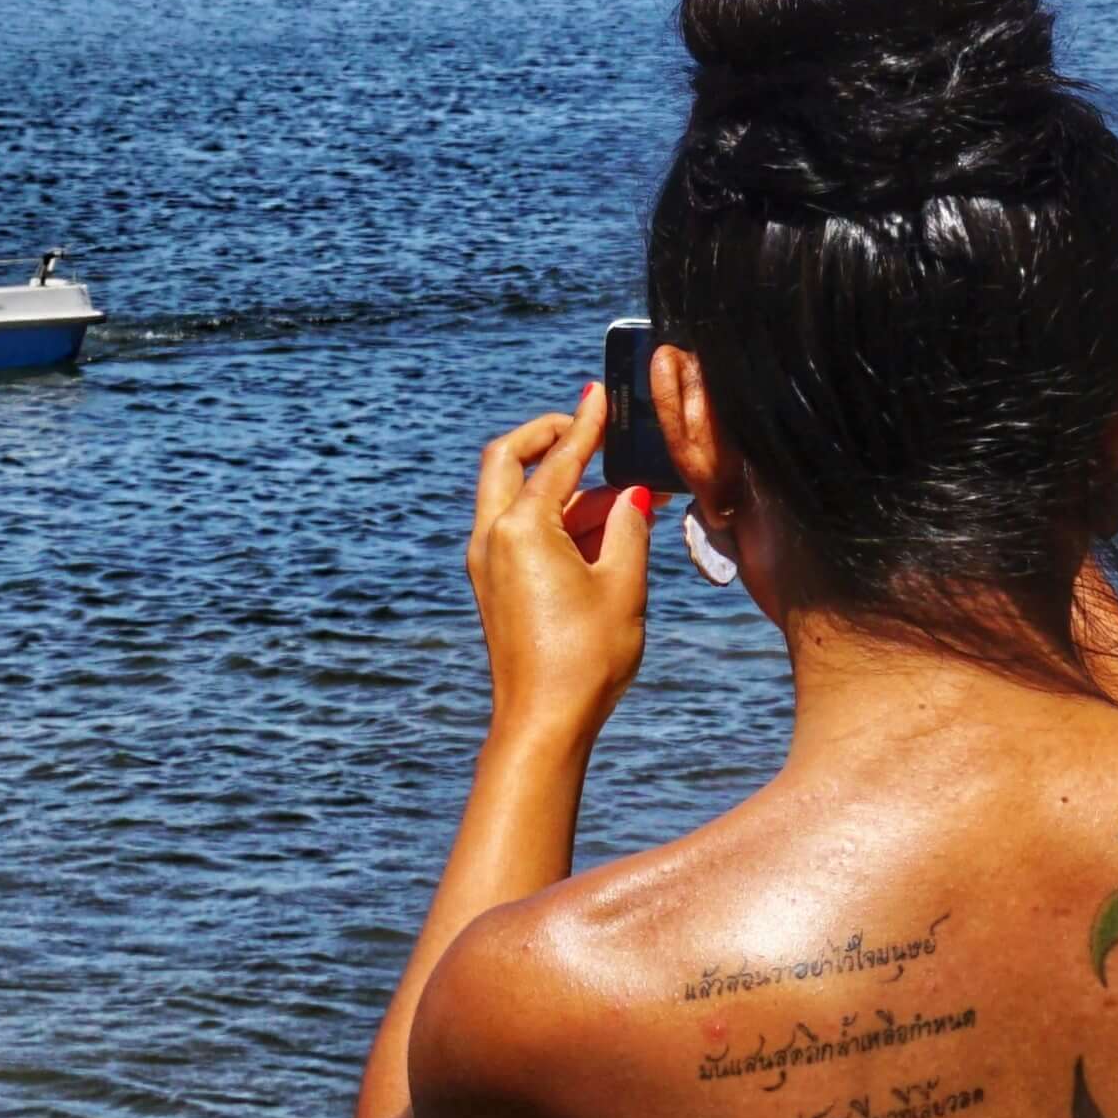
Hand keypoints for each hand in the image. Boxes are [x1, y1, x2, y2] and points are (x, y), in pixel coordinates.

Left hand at [466, 390, 651, 745]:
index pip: (558, 458)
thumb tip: (630, 495)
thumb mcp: (622, 585)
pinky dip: (550, 517)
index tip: (599, 395)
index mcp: (522, 528)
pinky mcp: (493, 584)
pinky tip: (597, 529)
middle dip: (545, 438)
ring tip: (619, 495)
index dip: (586, 425)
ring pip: (512, 496)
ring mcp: (487, 561)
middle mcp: (492, 537)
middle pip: (507, 460)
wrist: (543, 722)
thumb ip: (626, 527)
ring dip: (558, 486)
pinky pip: (516, 529)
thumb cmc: (586, 657)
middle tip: (586, 429)